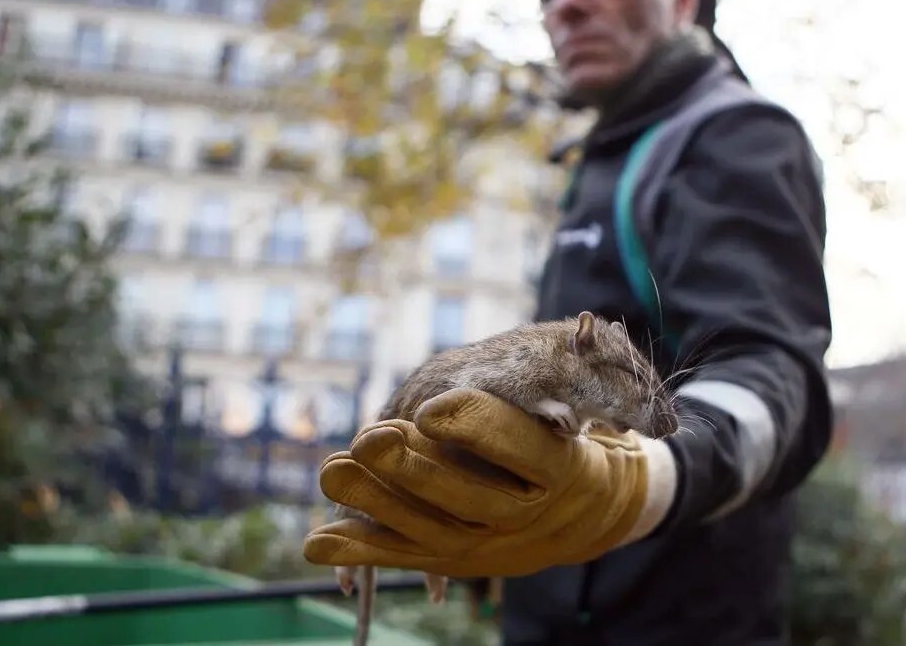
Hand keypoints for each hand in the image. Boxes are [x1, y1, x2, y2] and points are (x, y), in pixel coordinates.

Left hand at [302, 387, 677, 577]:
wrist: (586, 513)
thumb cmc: (574, 441)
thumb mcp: (589, 406)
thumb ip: (562, 380)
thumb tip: (577, 346)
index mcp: (562, 469)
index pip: (520, 445)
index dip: (473, 427)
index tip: (430, 410)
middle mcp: (527, 514)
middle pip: (468, 498)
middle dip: (414, 470)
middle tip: (368, 439)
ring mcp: (492, 546)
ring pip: (429, 531)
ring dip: (375, 502)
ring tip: (332, 468)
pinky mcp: (457, 559)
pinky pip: (405, 557)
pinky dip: (359, 551)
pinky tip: (316, 544)